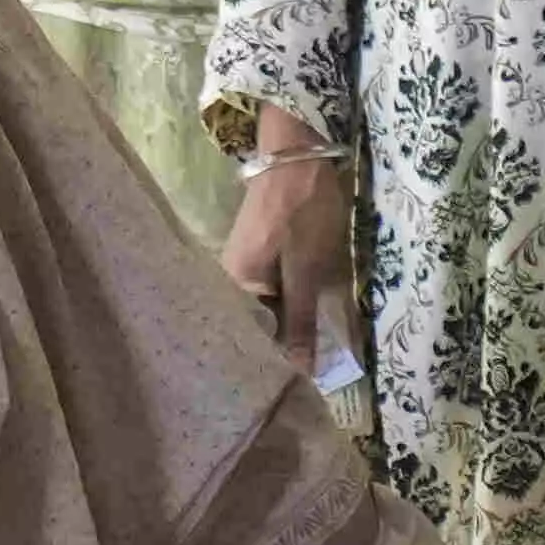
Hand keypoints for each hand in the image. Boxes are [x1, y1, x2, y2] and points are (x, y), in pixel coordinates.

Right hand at [226, 124, 358, 365]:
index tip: (299, 390)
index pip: (252, 342)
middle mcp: (231, 282)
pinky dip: (290, 309)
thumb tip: (299, 372)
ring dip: (288, 331)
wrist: (298, 154)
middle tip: (312, 377)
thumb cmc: (302, 214)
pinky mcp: (260, 257)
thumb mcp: (308, 272)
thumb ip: (300, 322)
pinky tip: (308, 323)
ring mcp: (244, 268)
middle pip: (256, 328)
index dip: (276, 367)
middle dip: (282, 351)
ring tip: (314, 359)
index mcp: (236, 289)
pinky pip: (272, 295)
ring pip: (266, 312)